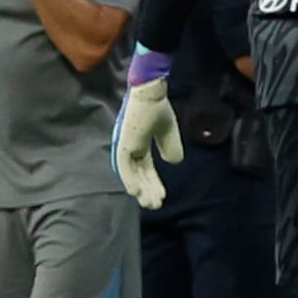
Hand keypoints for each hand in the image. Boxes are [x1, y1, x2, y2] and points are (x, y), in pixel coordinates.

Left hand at [115, 75, 180, 206]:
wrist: (151, 91)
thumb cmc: (157, 106)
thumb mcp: (168, 130)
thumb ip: (170, 146)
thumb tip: (174, 163)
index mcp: (139, 145)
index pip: (146, 169)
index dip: (153, 183)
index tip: (161, 197)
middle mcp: (130, 148)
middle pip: (139, 174)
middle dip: (148, 190)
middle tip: (155, 205)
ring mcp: (125, 145)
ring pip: (131, 173)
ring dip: (141, 188)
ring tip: (150, 203)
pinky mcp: (123, 142)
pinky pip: (123, 165)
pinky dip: (129, 179)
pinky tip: (135, 192)